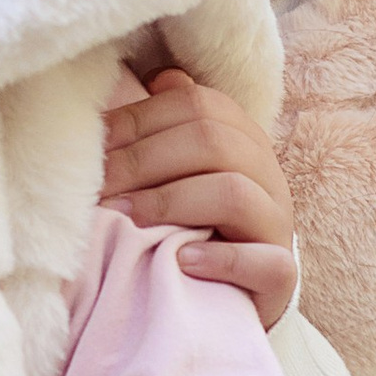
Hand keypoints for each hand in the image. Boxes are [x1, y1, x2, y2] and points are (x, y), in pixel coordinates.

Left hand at [101, 68, 297, 331]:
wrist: (231, 297)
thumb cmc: (195, 227)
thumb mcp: (182, 173)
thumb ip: (171, 127)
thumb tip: (159, 78)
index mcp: (242, 139)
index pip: (197, 106)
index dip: (140, 120)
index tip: (93, 149)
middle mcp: (267, 174)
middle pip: (214, 142)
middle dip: (144, 160)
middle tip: (98, 187)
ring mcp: (278, 224)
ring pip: (235, 192)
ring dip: (172, 201)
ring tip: (127, 218)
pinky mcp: (282, 275)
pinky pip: (264, 261)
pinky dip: (221, 258)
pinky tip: (181, 260)